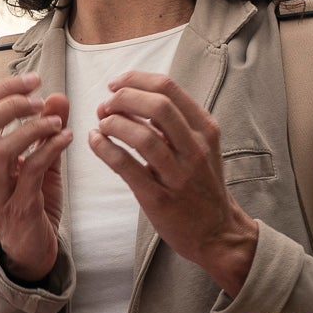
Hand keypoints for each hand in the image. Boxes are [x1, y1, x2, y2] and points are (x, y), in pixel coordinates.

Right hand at [0, 72, 71, 282]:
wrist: (32, 253)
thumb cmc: (32, 204)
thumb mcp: (42, 162)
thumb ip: (47, 131)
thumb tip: (58, 95)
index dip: (2, 90)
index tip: (33, 79)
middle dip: (9, 103)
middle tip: (39, 95)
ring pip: (0, 150)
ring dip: (30, 128)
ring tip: (56, 119)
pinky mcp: (18, 208)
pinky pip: (29, 173)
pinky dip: (48, 150)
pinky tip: (67, 138)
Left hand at [89, 71, 258, 295]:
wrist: (217, 232)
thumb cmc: (201, 185)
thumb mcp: (198, 146)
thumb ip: (170, 123)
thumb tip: (127, 99)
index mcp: (204, 129)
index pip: (168, 88)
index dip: (135, 80)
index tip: (116, 84)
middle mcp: (195, 148)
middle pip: (157, 106)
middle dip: (123, 98)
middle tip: (105, 105)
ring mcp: (178, 175)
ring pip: (142, 136)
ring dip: (113, 123)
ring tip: (101, 123)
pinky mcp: (159, 198)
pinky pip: (127, 167)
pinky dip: (105, 149)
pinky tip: (95, 141)